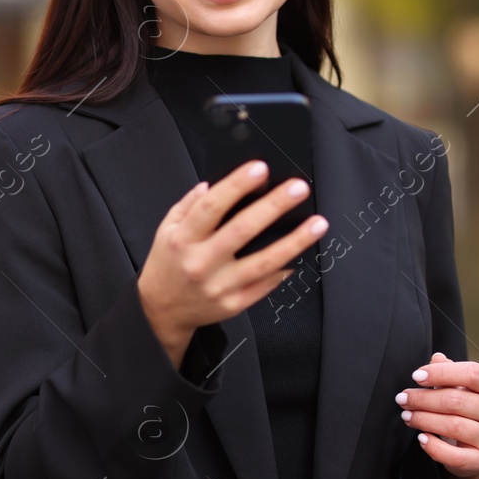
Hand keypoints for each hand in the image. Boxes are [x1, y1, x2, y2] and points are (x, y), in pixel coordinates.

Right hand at [137, 160, 327, 369]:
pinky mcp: (233, 304)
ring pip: (263, 261)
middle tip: (297, 189)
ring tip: (317, 224)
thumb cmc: (167, 265)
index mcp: (183, 239)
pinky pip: (265, 285)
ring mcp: (219, 285)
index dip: (236, 185)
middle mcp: (202, 262)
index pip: (211, 206)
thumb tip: (212, 184)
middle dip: (273, 206)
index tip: (259, 169)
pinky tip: (300, 256)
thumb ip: (188, 205)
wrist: (161, 310)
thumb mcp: (166, 230)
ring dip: (294, 241)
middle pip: (242, 230)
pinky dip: (283, 270)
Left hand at [397, 352, 478, 478]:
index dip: (442, 373)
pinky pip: (455, 456)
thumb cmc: (461, 408)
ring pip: (454, 426)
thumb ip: (446, 372)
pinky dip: (434, 447)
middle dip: (424, 399)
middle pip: (458, 400)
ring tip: (407, 416)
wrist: (469, 444)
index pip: (473, 373)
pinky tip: (421, 438)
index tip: (416, 376)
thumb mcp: (456, 385)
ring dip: (424, 420)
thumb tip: (437, 358)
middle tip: (403, 399)